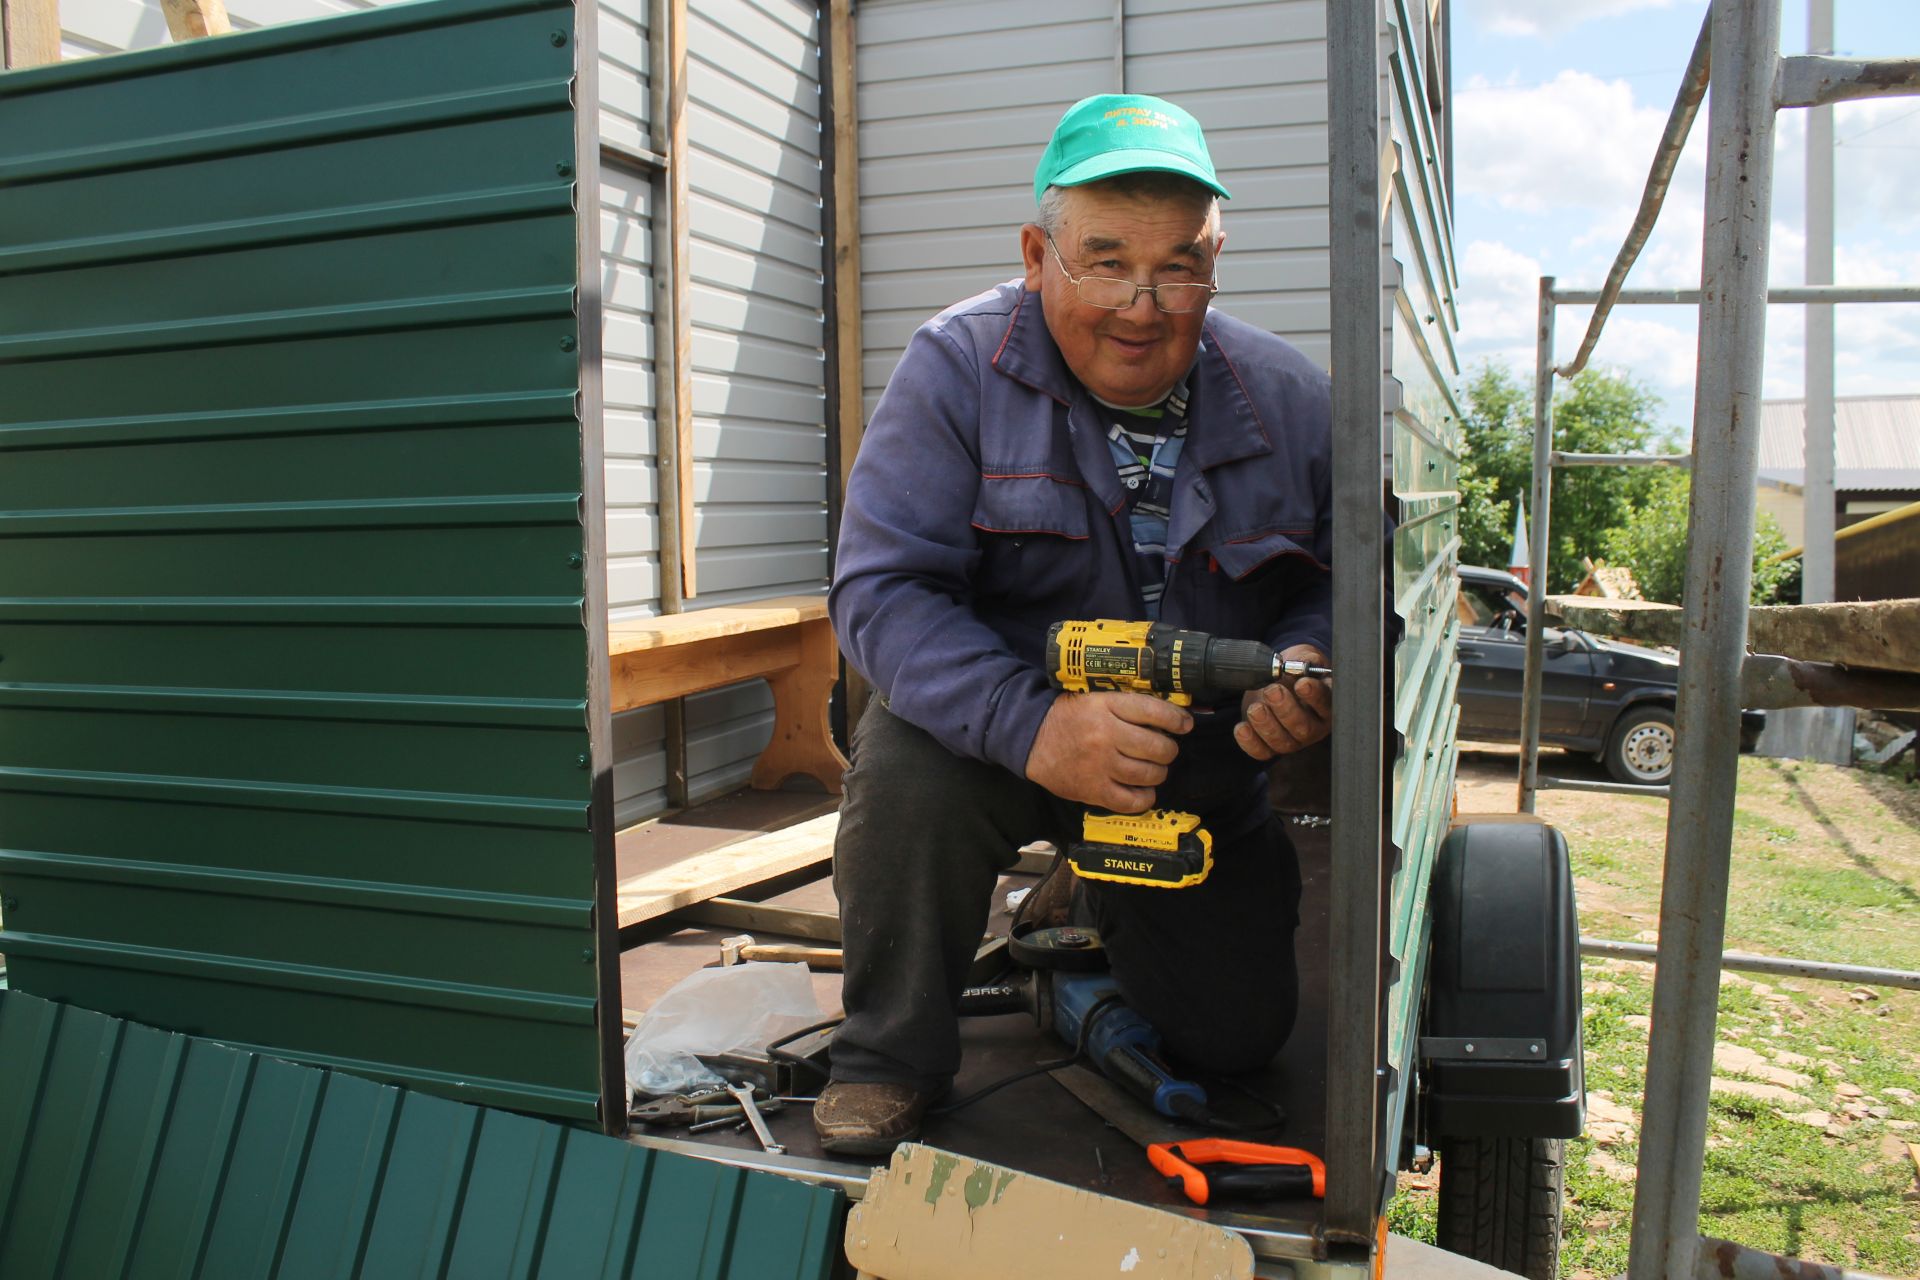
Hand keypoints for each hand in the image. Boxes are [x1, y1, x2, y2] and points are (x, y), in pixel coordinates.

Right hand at [1025, 692, 1191, 812]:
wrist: (1031, 738)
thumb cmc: (1068, 717)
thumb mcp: (1096, 698)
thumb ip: (1127, 705)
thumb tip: (1169, 715)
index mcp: (1106, 706)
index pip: (1154, 711)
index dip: (1177, 719)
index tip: (1185, 725)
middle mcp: (1106, 735)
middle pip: (1158, 748)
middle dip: (1168, 750)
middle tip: (1163, 750)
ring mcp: (1100, 765)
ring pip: (1149, 774)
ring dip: (1158, 773)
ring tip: (1152, 769)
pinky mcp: (1093, 790)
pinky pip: (1132, 801)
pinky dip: (1144, 798)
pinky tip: (1143, 790)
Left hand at [1234, 644, 1330, 759]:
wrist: (1276, 680)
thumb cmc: (1295, 670)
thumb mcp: (1304, 657)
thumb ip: (1305, 659)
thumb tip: (1298, 664)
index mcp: (1326, 703)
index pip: (1326, 703)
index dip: (1314, 696)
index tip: (1301, 684)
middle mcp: (1313, 726)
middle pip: (1304, 728)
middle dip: (1286, 710)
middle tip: (1272, 691)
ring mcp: (1293, 739)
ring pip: (1283, 742)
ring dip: (1267, 726)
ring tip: (1255, 708)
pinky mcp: (1271, 746)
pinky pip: (1262, 751)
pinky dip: (1250, 742)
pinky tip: (1241, 728)